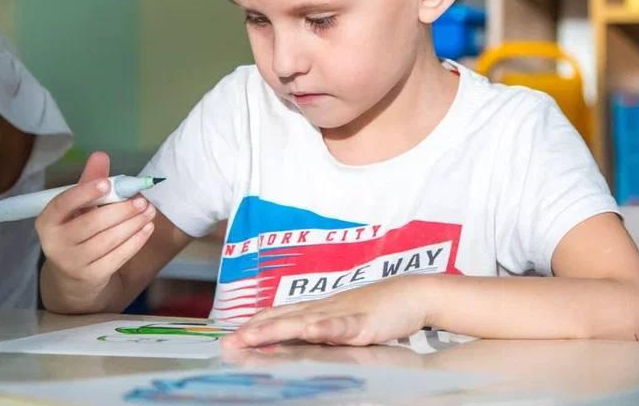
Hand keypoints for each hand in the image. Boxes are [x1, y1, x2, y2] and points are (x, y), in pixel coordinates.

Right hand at [36, 152, 155, 306]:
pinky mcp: (91, 277)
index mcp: (47, 221)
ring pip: (107, 241)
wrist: (72, 278)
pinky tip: (146, 228)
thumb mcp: (79, 206)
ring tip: (149, 211)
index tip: (107, 183)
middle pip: (91, 223)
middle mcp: (55, 243)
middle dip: (120, 210)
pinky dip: (135, 241)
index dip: (84, 193)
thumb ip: (90, 181)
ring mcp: (72, 263)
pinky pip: (117, 257)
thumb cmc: (77, 231)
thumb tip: (100, 155)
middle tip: (142, 200)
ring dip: (132, 224)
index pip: (62, 204)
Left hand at [221, 276, 428, 347]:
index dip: (252, 327)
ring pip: (301, 322)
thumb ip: (319, 332)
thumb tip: (294, 343)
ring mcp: (340, 314)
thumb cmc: (377, 309)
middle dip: (252, 331)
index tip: (229, 338)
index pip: (277, 316)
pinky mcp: (361, 323)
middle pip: (280, 319)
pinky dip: (322, 328)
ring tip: (250, 338)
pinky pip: (339, 326)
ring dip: (273, 330)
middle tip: (227, 344)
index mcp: (316, 311)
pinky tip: (309, 330)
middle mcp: (322, 310)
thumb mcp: (342, 322)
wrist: (411, 295)